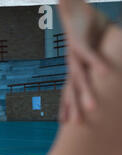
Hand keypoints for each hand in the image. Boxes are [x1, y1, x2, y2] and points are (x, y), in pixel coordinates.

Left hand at [58, 0, 110, 121]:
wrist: (72, 8)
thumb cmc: (84, 30)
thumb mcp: (92, 49)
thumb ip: (98, 62)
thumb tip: (106, 73)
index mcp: (74, 67)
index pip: (69, 90)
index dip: (67, 106)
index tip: (67, 123)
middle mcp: (71, 64)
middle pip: (72, 89)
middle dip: (74, 107)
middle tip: (78, 124)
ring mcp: (74, 54)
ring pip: (80, 77)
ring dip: (87, 92)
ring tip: (93, 108)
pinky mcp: (79, 40)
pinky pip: (91, 54)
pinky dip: (99, 63)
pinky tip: (107, 74)